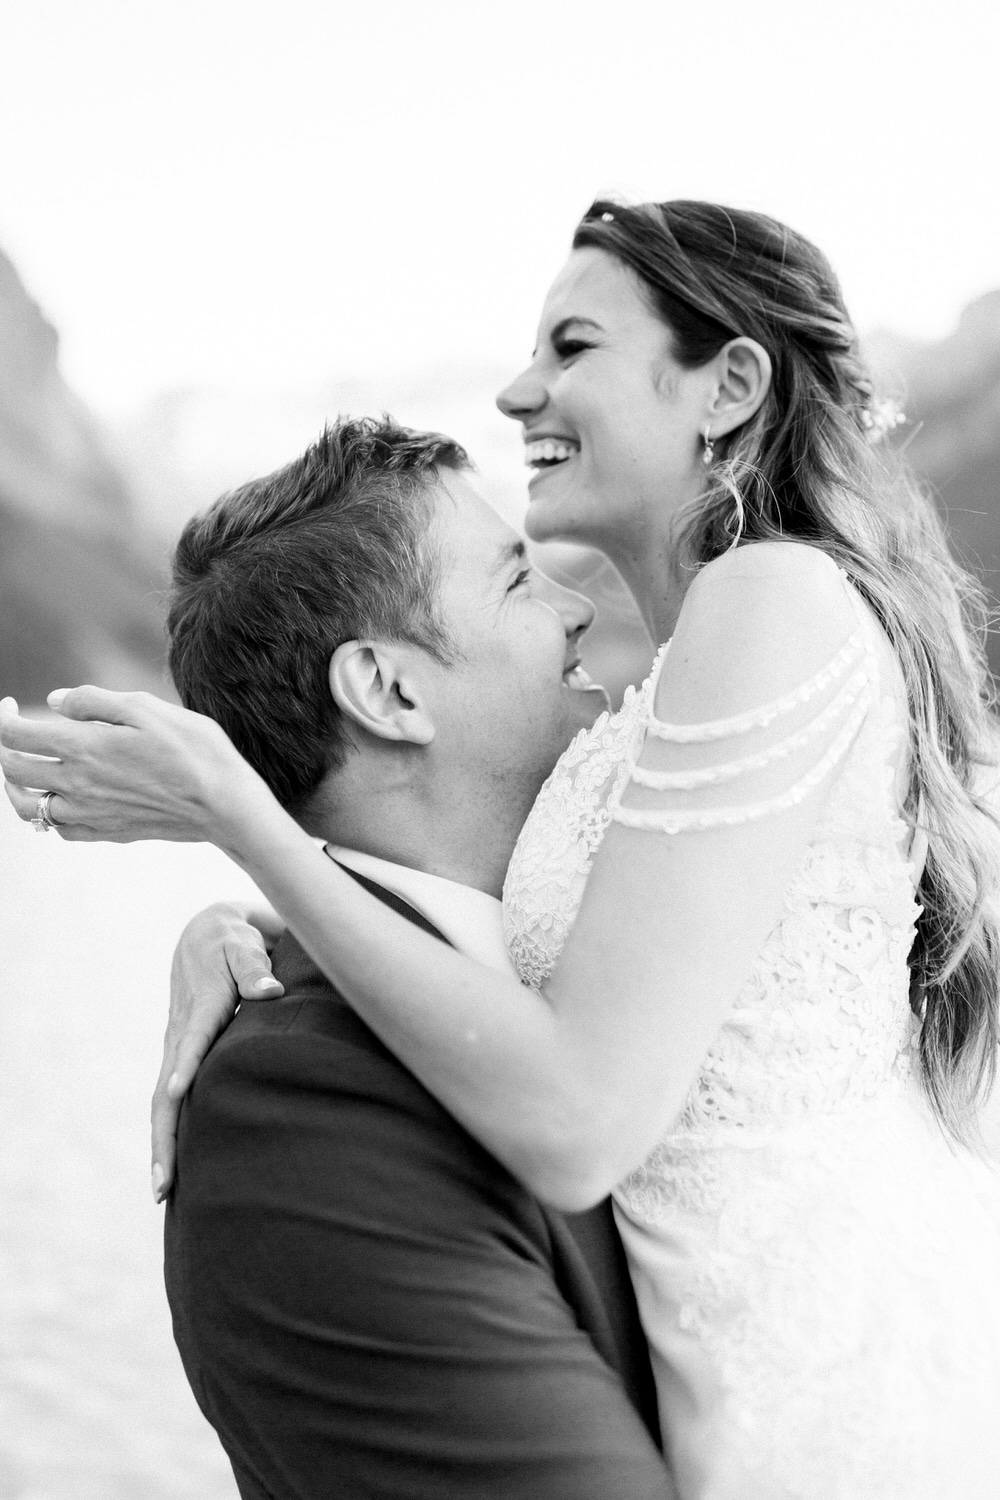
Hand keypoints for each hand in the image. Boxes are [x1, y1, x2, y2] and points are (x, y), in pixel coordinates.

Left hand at [0, 687, 262, 844]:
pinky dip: (48, 813)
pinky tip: (61, 798)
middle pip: (12, 770)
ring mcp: (89, 813)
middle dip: (4, 748)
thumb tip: (55, 701)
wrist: (225, 804)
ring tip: (25, 768)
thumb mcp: (147, 707)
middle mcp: (77, 783)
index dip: (2, 717)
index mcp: (84, 746)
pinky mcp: (106, 832)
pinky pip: (58, 829)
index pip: (14, 735)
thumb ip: (94, 701)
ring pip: (27, 806)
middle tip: (16, 732)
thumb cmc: (194, 749)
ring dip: (17, 784)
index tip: (9, 704)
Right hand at [151, 902, 286, 1200]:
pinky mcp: (180, 1056)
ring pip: (162, 1103)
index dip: (188, 1064)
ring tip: (163, 1190)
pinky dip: (169, 1132)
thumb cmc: (234, 941)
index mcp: (201, 1003)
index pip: (195, 1037)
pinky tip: (174, 1167)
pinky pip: (170, 1100)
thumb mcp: (244, 944)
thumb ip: (255, 967)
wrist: (206, 934)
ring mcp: (176, 1047)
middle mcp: (181, 1031)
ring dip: (163, 1144)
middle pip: (165, 1090)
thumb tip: (270, 992)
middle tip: (164, 1181)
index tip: (179, 1091)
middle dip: (164, 1135)